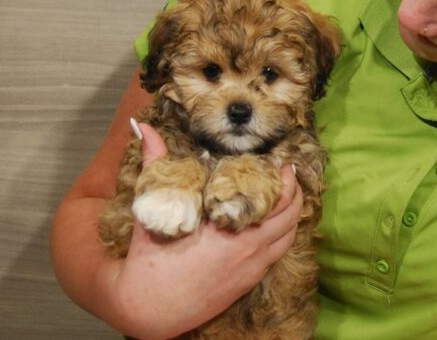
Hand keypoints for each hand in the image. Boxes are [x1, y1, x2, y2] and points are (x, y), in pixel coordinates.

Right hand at [109, 123, 302, 339]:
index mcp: (229, 228)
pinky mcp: (247, 284)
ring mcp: (251, 269)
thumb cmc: (149, 259)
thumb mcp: (154, 206)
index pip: (273, 199)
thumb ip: (153, 162)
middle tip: (289, 175)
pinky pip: (277, 256)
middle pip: (289, 216)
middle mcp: (248, 249)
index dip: (285, 179)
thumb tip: (142, 127)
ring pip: (288, 238)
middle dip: (294, 193)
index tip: (284, 163)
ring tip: (287, 198)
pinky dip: (283, 237)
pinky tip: (273, 227)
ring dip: (292, 216)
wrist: (148, 308)